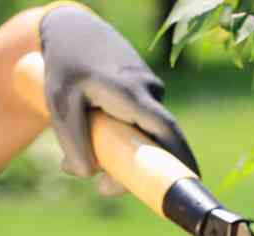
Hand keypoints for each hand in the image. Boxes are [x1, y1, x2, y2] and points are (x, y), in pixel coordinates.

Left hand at [39, 4, 198, 178]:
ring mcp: (149, 92)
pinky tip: (90, 135)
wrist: (74, 29)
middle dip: (139, 170)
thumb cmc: (66, 66)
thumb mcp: (60, 105)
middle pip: (156, 141)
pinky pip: (138, 124)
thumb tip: (88, 176)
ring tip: (80, 159)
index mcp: (132, 94)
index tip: (193, 180)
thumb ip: (73, 143)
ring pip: (142, 134)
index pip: (166, 130)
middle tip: (104, 188)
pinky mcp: (142, 95)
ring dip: (119, 153)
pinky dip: (119, 138)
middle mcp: (148, 92)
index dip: (181, 157)